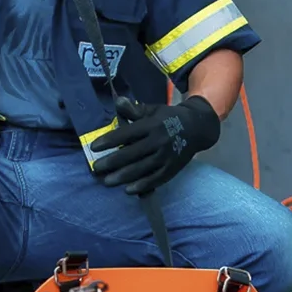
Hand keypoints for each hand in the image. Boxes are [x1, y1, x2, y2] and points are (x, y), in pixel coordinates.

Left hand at [91, 95, 220, 195]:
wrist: (197, 128)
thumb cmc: (168, 117)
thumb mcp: (152, 110)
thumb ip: (134, 109)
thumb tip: (118, 101)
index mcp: (152, 124)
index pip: (127, 133)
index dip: (110, 141)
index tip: (94, 147)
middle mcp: (159, 141)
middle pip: (132, 153)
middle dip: (112, 162)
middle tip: (96, 168)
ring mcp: (167, 156)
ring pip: (142, 168)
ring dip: (123, 176)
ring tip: (107, 181)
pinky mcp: (172, 168)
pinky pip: (156, 179)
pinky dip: (142, 185)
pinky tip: (128, 190)